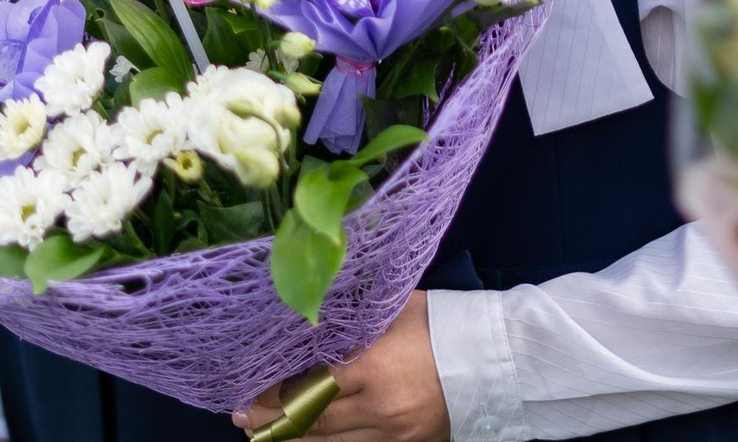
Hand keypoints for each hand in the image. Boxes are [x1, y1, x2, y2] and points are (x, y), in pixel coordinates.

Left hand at [234, 292, 447, 441]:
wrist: (496, 357)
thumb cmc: (442, 322)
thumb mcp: (393, 309)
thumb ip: (351, 319)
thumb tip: (308, 317)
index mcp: (373, 365)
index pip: (307, 386)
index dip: (272, 393)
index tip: (246, 390)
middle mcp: (378, 406)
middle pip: (311, 419)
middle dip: (272, 419)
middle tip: (241, 416)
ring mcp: (392, 432)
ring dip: (292, 438)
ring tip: (262, 432)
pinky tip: (305, 439)